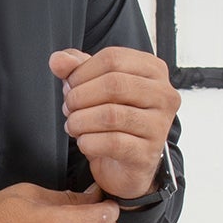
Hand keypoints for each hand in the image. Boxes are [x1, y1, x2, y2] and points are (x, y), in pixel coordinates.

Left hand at [50, 46, 178, 202]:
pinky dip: (88, 142)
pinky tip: (84, 142)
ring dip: (80, 121)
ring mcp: (159, 125)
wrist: (126, 164)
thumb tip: (58, 60)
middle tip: (69, 108)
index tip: (70, 86)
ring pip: (111, 115)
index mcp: (153, 70)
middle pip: (113, 84)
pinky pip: (112, 142)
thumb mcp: (94, 86)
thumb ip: (76, 68)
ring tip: (73, 125)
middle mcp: (164, 95)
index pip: (113, 58)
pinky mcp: (147, 152)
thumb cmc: (114, 119)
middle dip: (80, 96)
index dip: (82, 72)